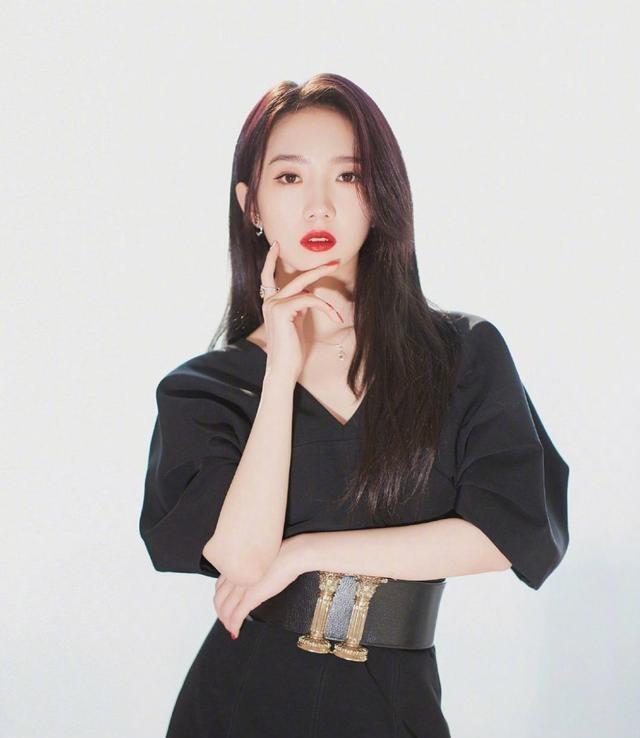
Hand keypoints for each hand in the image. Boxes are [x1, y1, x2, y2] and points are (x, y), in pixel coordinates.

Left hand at [213, 534, 305, 637]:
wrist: (292, 555)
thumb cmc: (282, 554)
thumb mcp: (261, 559)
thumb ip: (252, 569)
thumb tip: (254, 577)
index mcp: (237, 565)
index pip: (219, 585)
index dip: (219, 598)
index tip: (223, 604)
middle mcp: (235, 575)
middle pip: (219, 598)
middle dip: (220, 612)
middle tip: (225, 619)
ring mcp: (242, 586)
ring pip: (225, 609)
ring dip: (226, 621)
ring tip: (230, 628)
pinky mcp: (251, 596)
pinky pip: (236, 615)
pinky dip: (234, 625)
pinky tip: (235, 631)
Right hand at [260, 240, 343, 382]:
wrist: (284, 369)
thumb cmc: (292, 350)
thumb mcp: (297, 323)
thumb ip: (299, 306)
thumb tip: (309, 294)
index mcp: (271, 303)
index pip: (267, 276)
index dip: (271, 260)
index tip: (276, 245)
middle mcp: (269, 301)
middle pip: (295, 277)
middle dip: (317, 269)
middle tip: (334, 261)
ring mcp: (274, 304)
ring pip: (305, 287)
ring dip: (325, 294)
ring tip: (338, 305)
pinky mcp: (282, 309)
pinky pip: (310, 299)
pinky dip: (325, 308)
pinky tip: (335, 318)